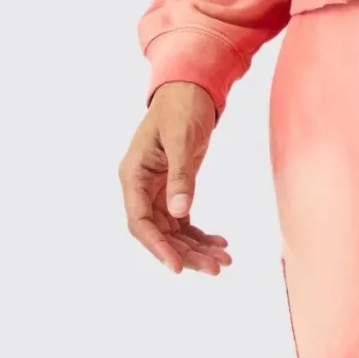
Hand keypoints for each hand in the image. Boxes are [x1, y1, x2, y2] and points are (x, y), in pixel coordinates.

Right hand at [119, 82, 229, 274]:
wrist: (190, 89)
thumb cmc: (180, 108)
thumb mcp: (181, 140)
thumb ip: (181, 176)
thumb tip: (180, 212)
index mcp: (133, 176)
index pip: (140, 222)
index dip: (158, 247)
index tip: (178, 267)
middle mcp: (141, 187)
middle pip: (159, 232)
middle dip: (186, 252)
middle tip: (216, 268)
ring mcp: (157, 190)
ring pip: (173, 231)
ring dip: (196, 247)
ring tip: (225, 259)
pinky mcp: (173, 189)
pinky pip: (183, 220)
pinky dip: (200, 234)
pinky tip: (220, 242)